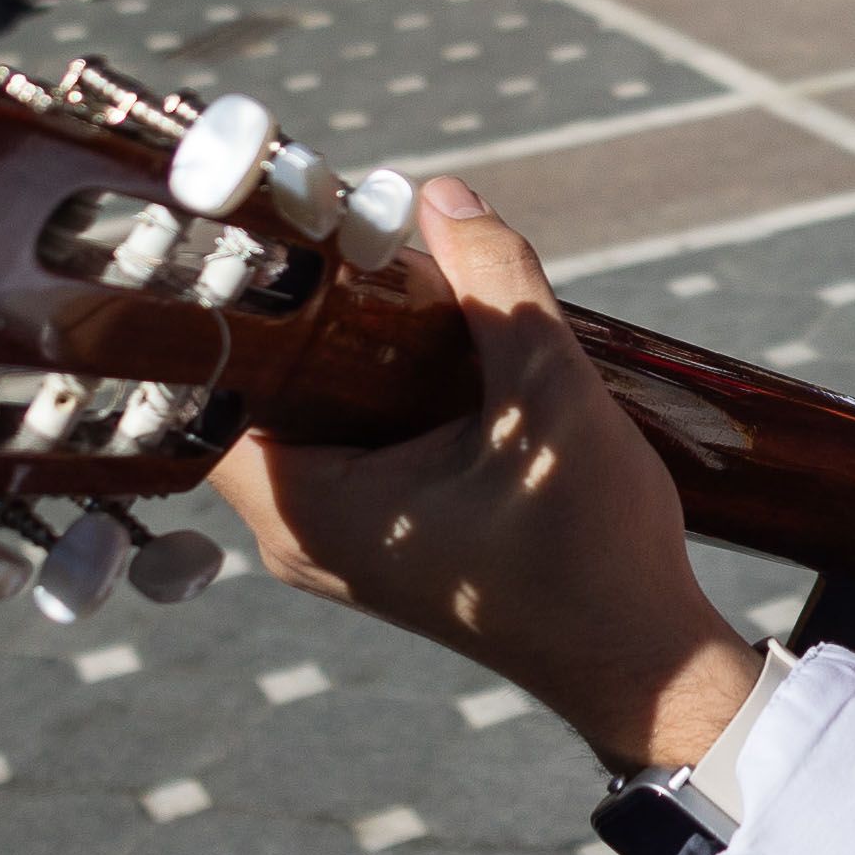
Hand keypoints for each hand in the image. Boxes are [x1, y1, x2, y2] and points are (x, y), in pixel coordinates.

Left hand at [204, 181, 762, 772]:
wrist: (643, 661)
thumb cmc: (591, 555)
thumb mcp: (548, 398)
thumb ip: (495, 286)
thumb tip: (443, 194)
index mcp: (308, 511)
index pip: (211, 388)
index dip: (234, 301)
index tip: (275, 228)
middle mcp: (301, 532)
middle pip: (259, 389)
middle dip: (304, 308)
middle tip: (347, 229)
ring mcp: (340, 538)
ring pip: (308, 411)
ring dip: (347, 344)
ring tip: (392, 269)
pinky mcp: (384, 535)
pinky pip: (348, 437)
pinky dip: (377, 382)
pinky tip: (428, 335)